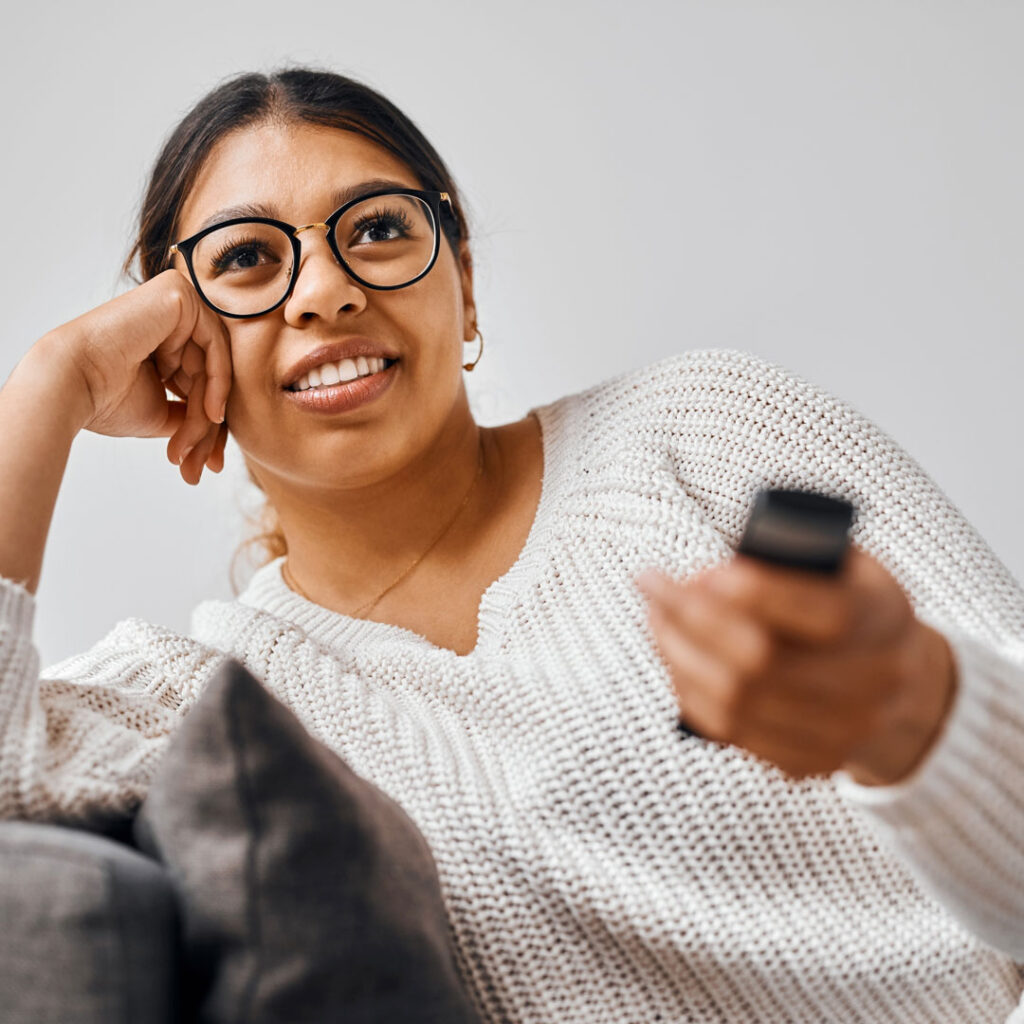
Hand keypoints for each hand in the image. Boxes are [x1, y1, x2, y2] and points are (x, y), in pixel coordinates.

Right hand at [42, 269, 231, 485]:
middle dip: (210, 426)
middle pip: (211, 374)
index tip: (210, 465)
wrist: (69, 385)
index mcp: (162, 340)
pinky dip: (218, 382)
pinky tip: (211, 413)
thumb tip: (220, 428)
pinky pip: (215, 343)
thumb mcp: (162, 412)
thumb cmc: (104, 400)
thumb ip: (194, 413)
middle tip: (203, 465)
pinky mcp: (177, 294)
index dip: (210, 425)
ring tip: (190, 445)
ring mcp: (175, 301)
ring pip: (215, 366)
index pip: (203, 380)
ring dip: (208, 414)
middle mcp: (170, 317)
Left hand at [636, 546, 957, 783]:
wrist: (900, 684)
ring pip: (737, 702)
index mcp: (884, 619)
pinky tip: (674, 656)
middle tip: (653, 585)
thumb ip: (794, 555)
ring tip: (656, 616)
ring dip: (679, 654)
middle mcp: (873, 683)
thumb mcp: (844, 564)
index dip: (755, 594)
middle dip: (692, 619)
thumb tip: (714, 577)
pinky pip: (731, 732)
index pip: (824, 615)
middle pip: (762, 662)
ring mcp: (843, 731)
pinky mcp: (810, 761)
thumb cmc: (852, 605)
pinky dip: (690, 690)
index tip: (701, 574)